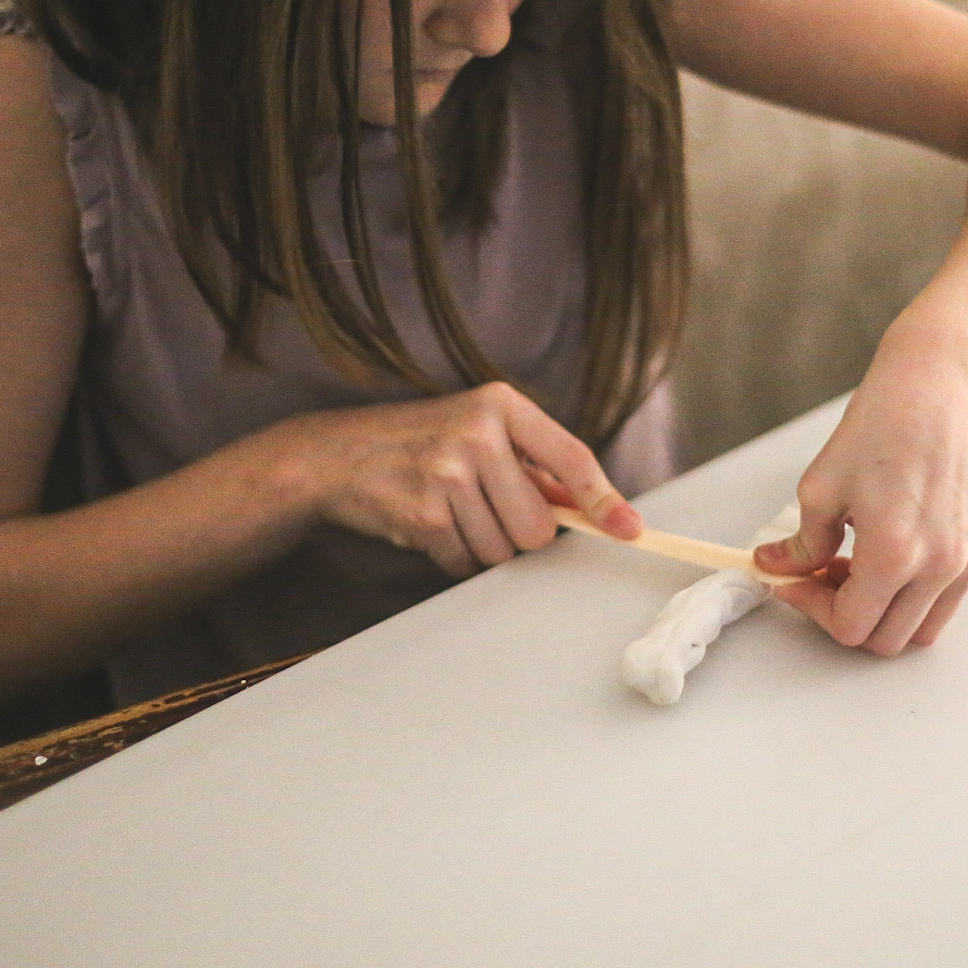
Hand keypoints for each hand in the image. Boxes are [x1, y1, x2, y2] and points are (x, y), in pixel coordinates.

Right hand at [293, 382, 639, 577]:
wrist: (337, 455)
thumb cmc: (420, 443)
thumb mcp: (477, 431)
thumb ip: (533, 465)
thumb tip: (594, 508)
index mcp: (501, 404)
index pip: (572, 458)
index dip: (605, 500)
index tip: (630, 529)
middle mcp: (477, 433)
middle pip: (539, 526)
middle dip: (519, 533)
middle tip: (486, 508)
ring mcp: (448, 474)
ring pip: (502, 551)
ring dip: (481, 546)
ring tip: (450, 511)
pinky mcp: (423, 515)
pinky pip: (464, 562)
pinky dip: (452, 556)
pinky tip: (428, 524)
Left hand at [754, 317, 967, 655]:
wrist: (937, 391)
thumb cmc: (881, 427)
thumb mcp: (820, 488)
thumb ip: (801, 545)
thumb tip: (777, 568)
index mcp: (893, 554)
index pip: (849, 626)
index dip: (812, 610)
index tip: (793, 584)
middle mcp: (937, 566)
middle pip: (884, 640)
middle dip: (845, 616)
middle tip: (820, 578)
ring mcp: (965, 562)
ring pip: (919, 630)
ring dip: (882, 613)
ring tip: (855, 569)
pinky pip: (943, 601)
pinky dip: (912, 597)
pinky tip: (887, 557)